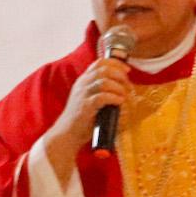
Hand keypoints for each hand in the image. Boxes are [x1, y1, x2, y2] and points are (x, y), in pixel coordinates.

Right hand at [45, 56, 132, 174]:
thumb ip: (102, 91)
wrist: (67, 133)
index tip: (127, 70)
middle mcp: (82, 84)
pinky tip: (119, 102)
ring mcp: (83, 94)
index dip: (116, 63)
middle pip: (104, 69)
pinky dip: (114, 98)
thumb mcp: (90, 98)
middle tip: (128, 85)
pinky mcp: (85, 106)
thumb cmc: (82, 118)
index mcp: (83, 80)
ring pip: (104, 81)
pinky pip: (102, 97)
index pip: (100, 63)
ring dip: (118, 87)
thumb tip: (124, 88)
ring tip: (124, 95)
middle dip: (120, 75)